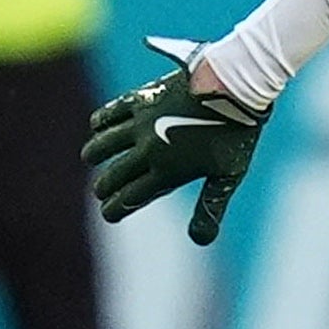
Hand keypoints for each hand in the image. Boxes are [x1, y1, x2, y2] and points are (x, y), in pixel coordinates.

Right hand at [81, 36, 267, 245]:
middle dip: (104, 188)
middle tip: (102, 191)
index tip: (109, 213)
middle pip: (112, 176)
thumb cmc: (235, 133)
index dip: (114, 209)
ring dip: (94, 154)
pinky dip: (99, 123)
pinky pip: (108, 114)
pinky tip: (98, 128)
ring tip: (91, 158)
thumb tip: (200, 240)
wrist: (236, 87)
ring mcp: (141, 124)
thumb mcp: (228, 174)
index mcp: (167, 172)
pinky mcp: (140, 100)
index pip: (129, 198)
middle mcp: (148, 151)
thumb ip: (210, 206)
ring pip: (102, 145)